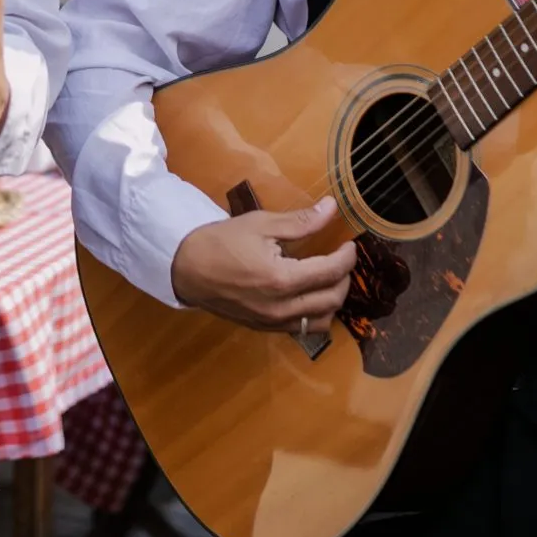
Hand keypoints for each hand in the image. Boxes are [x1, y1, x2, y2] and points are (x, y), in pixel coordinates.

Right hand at [168, 200, 358, 332]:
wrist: (187, 269)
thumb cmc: (222, 241)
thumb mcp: (261, 224)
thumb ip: (301, 221)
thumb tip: (332, 208)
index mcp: (281, 279)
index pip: (330, 272)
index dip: (347, 257)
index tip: (350, 244)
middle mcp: (281, 307)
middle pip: (332, 300)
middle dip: (344, 278)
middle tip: (341, 259)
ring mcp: (273, 322)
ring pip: (321, 321)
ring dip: (332, 300)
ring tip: (328, 279)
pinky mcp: (265, 328)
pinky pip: (302, 328)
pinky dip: (314, 314)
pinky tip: (309, 295)